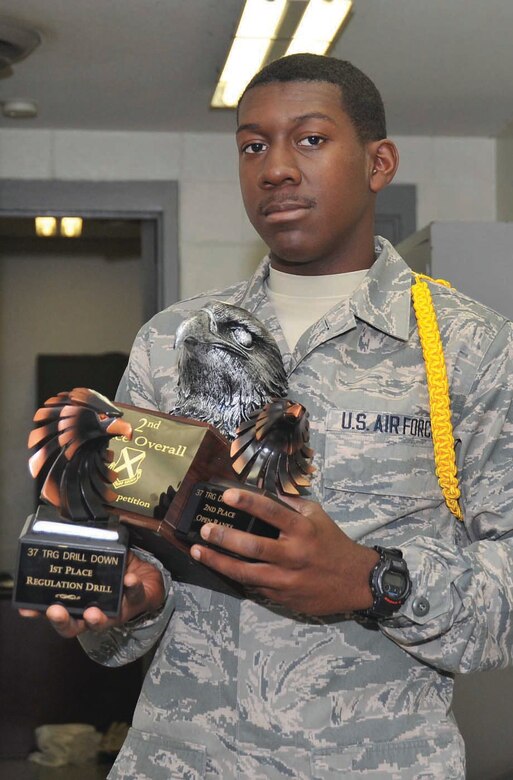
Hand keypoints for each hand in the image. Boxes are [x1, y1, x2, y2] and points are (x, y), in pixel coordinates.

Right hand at [18, 551, 164, 637]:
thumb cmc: (115, 572)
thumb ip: (82, 553)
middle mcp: (94, 612)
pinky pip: (134, 595)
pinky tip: (129, 579)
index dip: (40, 612)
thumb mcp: (95, 562)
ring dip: (96, 619)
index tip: (27, 609)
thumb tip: (63, 530)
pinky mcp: (135, 601)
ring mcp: (114, 611)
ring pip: (103, 622)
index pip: (56, 611)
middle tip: (55, 611)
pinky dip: (131, 587)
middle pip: (74, 626)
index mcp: (80, 602)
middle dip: (63, 621)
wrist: (146, 578)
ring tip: (93, 611)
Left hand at [190, 488, 378, 615]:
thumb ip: (292, 504)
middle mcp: (293, 555)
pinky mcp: (282, 597)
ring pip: (246, 572)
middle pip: (252, 546)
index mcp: (302, 530)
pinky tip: (219, 567)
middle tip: (205, 529)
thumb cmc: (334, 544)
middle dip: (225, 537)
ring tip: (198, 551)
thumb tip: (265, 491)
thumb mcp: (318, 517)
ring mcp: (286, 579)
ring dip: (218, 561)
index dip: (247, 502)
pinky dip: (236, 576)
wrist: (355, 582)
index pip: (271, 511)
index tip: (226, 495)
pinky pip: (254, 586)